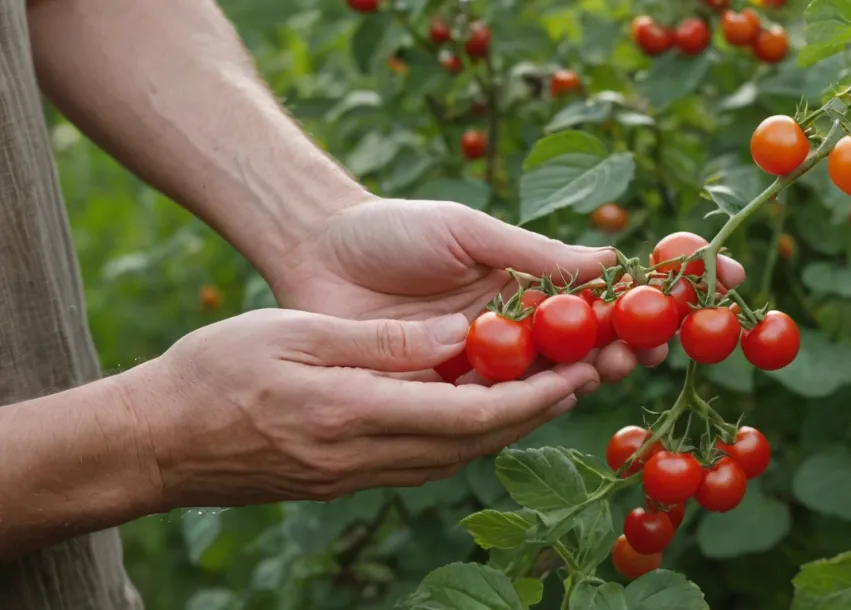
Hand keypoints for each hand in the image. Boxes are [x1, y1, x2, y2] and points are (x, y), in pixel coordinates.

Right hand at [121, 309, 599, 506]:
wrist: (155, 442)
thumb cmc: (214, 371)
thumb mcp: (297, 333)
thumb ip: (385, 342)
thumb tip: (461, 336)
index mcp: (355, 413)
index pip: (469, 416)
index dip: (530, 399)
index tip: (575, 376)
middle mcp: (363, 457)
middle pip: (473, 445)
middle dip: (534, 415)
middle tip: (582, 384)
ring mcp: (351, 478)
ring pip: (452, 460)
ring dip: (504, 430)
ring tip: (545, 396)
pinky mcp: (340, 483)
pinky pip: (420, 464)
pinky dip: (461, 440)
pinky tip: (476, 416)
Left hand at [272, 198, 745, 381]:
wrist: (317, 253)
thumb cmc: (396, 230)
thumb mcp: (470, 233)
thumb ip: (536, 256)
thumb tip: (613, 262)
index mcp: (531, 287)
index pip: (609, 295)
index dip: (661, 293)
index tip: (716, 281)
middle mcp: (518, 330)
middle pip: (589, 345)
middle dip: (629, 345)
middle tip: (656, 343)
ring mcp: (486, 365)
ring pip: (549, 379)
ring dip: (587, 374)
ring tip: (616, 365)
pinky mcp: (448, 393)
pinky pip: (495, 406)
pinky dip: (530, 402)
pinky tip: (560, 393)